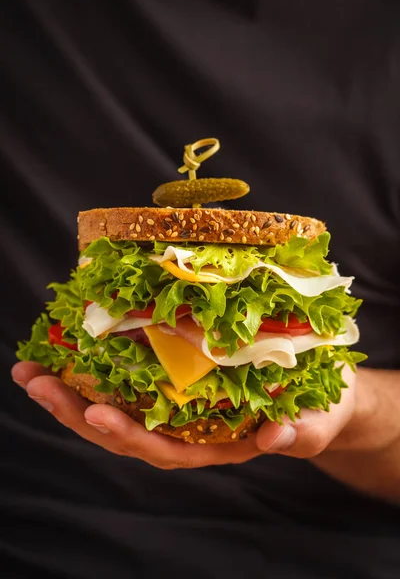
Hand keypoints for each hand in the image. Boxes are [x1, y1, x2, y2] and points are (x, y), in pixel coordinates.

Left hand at [12, 361, 356, 469]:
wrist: (322, 389)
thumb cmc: (320, 408)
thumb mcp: (317, 422)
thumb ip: (299, 435)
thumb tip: (275, 439)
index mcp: (215, 445)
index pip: (164, 449)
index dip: (129, 435)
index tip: (95, 413)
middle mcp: (188, 427)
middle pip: (125, 428)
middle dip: (76, 410)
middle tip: (35, 382)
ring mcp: (179, 403)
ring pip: (119, 403)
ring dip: (72, 388)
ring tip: (33, 368)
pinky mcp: (179, 375)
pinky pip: (133, 376)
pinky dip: (99, 366)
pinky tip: (72, 348)